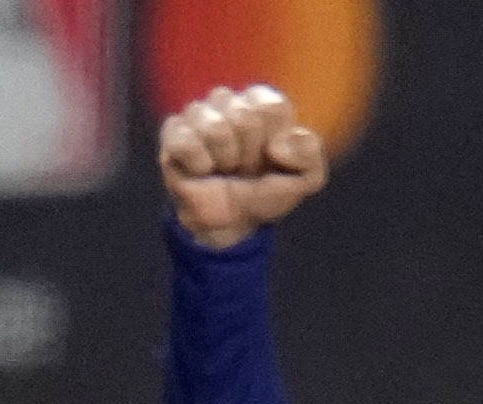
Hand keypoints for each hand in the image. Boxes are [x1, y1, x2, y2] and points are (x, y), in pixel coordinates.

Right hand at [158, 84, 327, 248]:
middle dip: (248, 155)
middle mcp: (230, 101)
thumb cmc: (264, 193)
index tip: (269, 159)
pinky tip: (201, 172)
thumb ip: (310, 154)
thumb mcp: (306, 178)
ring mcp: (198, 115)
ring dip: (224, 160)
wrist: (229, 224)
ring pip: (216, 127)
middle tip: (243, 169)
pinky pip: (187, 141)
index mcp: (262, 102)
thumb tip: (276, 145)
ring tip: (223, 169)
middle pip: (245, 117)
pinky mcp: (173, 134)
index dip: (273, 143)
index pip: (272, 107)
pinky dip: (199, 165)